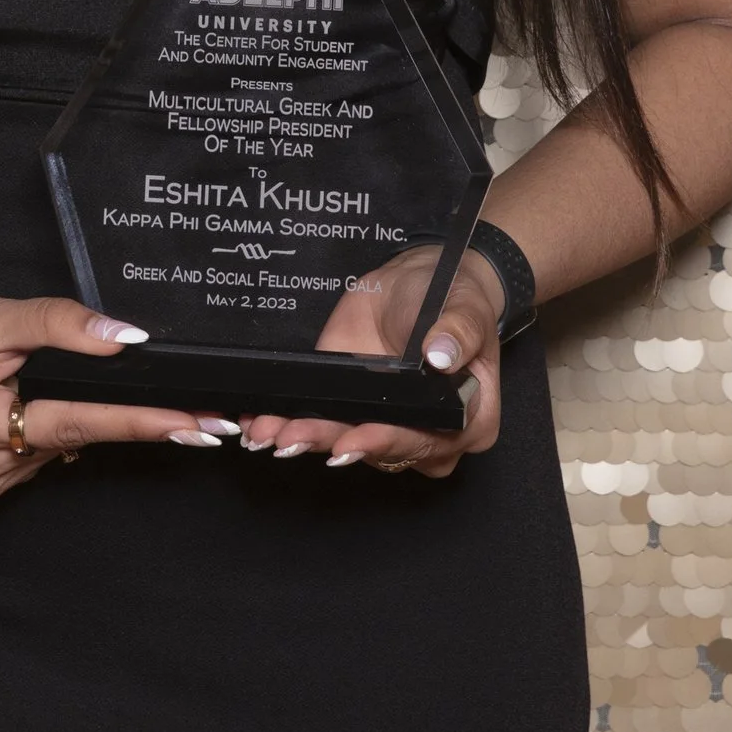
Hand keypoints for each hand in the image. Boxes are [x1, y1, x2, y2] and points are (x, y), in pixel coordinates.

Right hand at [0, 290, 234, 498]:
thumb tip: (126, 338)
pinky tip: (26, 406)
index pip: (76, 423)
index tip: (195, 426)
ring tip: (31, 380)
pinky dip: (47, 432)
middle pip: (73, 438)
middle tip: (196, 417)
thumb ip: (60, 324)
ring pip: (58, 451)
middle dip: (123, 420)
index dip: (140, 422)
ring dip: (72, 420)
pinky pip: (38, 459)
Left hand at [232, 244, 504, 476]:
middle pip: (379, 449)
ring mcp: (386, 425)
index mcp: (469, 421)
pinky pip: (323, 425)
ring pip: (345, 443)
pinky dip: (289, 425)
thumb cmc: (456, 299)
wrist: (420, 282)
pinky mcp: (350, 410)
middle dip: (333, 443)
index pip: (425, 440)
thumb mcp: (466, 307)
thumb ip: (458, 332)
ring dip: (306, 437)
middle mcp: (427, 435)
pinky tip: (262, 425)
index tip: (353, 439)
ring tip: (270, 433)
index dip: (387, 441)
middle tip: (293, 438)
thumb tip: (441, 355)